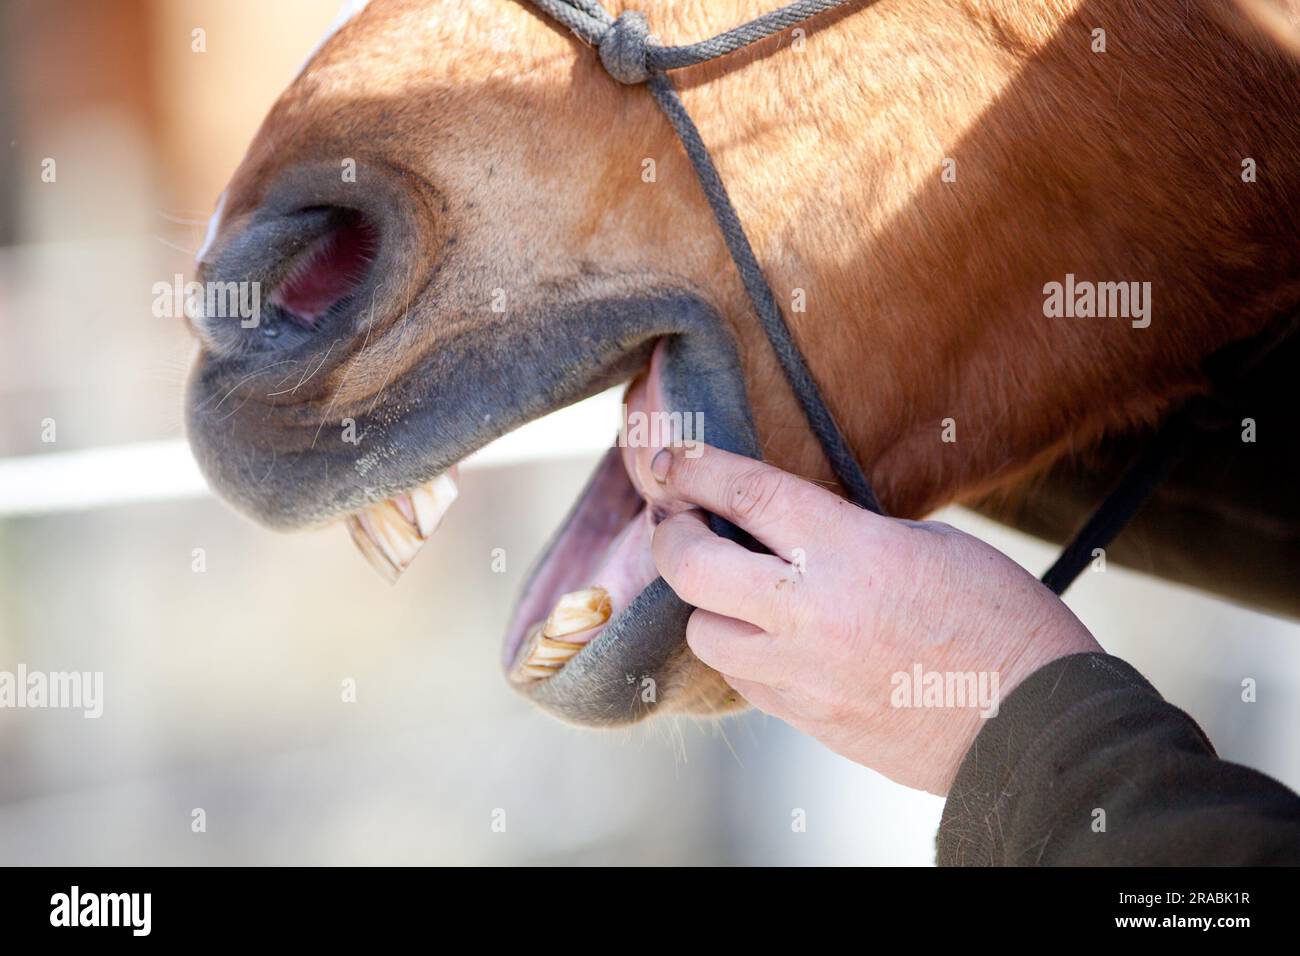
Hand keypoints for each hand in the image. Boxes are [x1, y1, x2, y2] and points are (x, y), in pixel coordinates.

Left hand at [631, 443, 1101, 794]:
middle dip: (672, 535)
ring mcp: (803, 674)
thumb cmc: (1002, 624)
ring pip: (704, 632)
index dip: (697, 469)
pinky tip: (770, 638)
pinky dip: (742, 653)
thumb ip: (850, 535)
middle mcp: (811, 611)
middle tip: (678, 521)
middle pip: (691, 567)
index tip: (673, 459)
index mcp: (851, 551)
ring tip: (736, 590)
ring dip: (708, 604)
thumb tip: (790, 531)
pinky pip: (742, 680)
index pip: (746, 494)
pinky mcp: (807, 720)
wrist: (1034, 726)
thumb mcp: (931, 545)